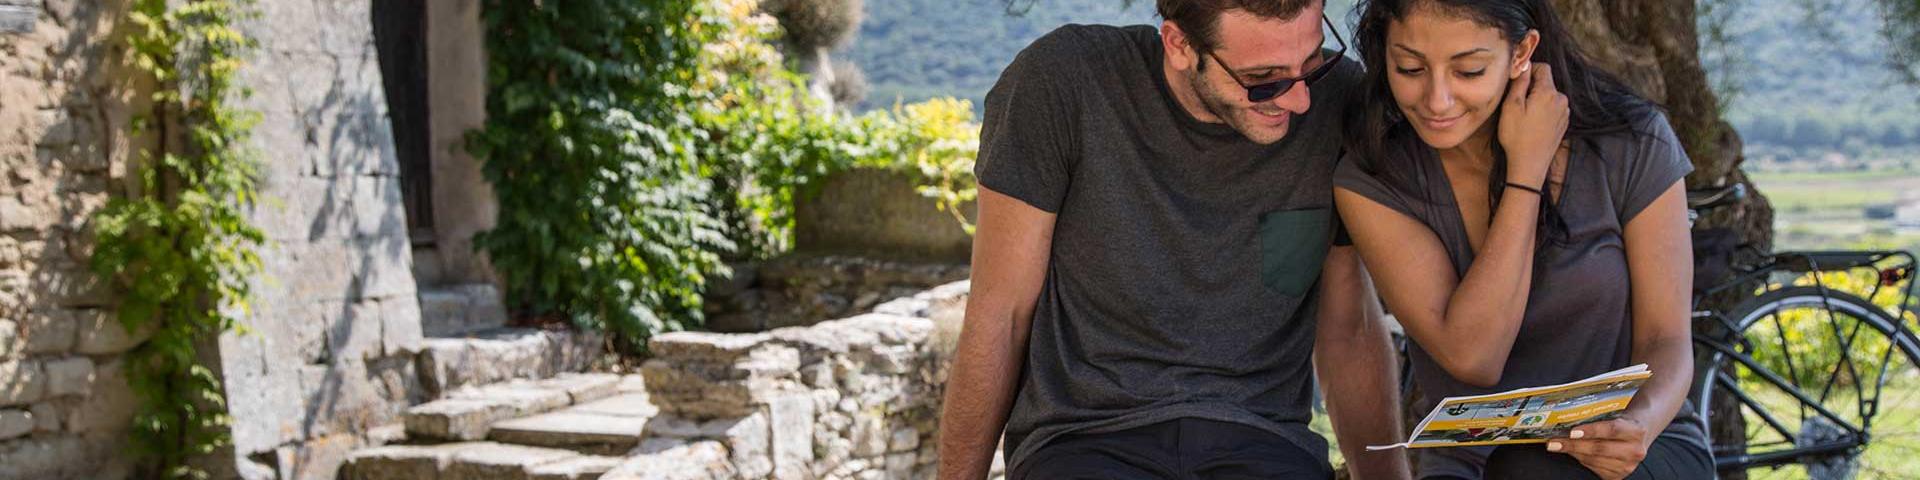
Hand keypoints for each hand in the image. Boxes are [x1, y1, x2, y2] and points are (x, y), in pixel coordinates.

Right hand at [1496, 62, 1568, 187]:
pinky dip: (1543, 111)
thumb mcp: (1511, 106)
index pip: (1543, 67)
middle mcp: (1561, 99)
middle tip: (1516, 103)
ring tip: (1524, 116)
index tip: (1516, 83)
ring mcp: (1564, 112)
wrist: (1530, 164)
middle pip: (1546, 82)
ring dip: (1537, 100)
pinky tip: (1533, 124)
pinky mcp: (1564, 123)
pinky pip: (1553, 108)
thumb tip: (1523, 65)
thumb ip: (1519, 83)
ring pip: (1549, 95)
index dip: (1528, 71)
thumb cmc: (1517, 136)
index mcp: (1548, 92)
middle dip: (1532, 87)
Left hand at [1547, 418, 1649, 479]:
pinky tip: (1573, 452)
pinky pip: (1594, 469)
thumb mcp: (1616, 415)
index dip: (1591, 430)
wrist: (1640, 433)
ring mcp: (1628, 466)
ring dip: (1573, 453)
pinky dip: (1581, 460)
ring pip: (1594, 460)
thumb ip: (1597, 418)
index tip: (1572, 431)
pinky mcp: (1619, 476)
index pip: (1612, 430)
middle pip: (1600, 448)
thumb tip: (1566, 420)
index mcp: (1636, 431)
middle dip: (1573, 445)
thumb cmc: (1623, 421)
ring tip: (1559, 445)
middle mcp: (1635, 450)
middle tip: (1554, 441)